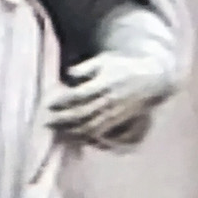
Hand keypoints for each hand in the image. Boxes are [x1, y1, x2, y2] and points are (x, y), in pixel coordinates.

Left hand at [45, 50, 173, 148]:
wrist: (151, 79)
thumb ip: (86, 67)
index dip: (62, 101)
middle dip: (62, 119)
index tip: (48, 103)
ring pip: (89, 126)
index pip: (79, 95)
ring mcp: (114, 113)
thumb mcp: (105, 60)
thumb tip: (68, 74)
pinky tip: (71, 136)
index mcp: (105, 84)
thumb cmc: (123, 67)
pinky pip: (99, 132)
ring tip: (55, 130)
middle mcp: (110, 100)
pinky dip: (83, 136)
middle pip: (82, 114)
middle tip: (45, 121)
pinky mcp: (117, 121)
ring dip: (70, 130)